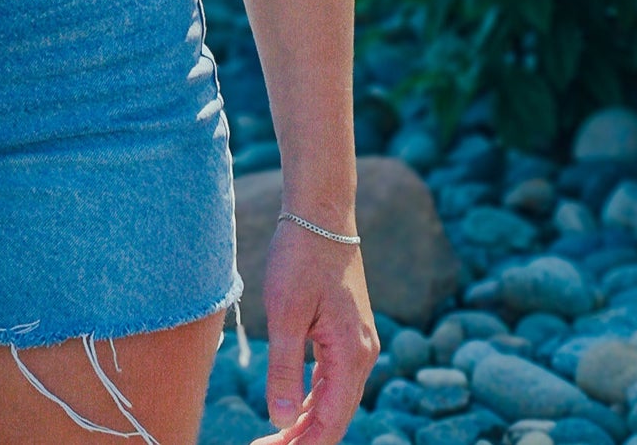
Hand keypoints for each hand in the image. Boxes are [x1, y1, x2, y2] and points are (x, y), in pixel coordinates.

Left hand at [255, 214, 378, 444]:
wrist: (321, 214)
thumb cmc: (301, 257)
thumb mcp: (286, 313)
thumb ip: (285, 369)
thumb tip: (280, 420)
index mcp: (352, 354)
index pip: (331, 421)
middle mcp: (362, 354)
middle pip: (335, 416)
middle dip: (302, 438)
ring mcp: (358, 343)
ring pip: (335, 399)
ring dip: (306, 421)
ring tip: (274, 438)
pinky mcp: (347, 332)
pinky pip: (333, 379)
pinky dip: (313, 398)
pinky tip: (291, 407)